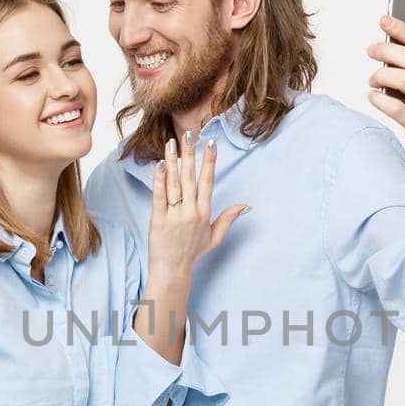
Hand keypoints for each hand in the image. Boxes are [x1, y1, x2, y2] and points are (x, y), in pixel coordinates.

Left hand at [147, 130, 248, 282]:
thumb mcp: (215, 237)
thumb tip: (246, 206)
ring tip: (172, 143)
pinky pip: (159, 196)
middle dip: (191, 154)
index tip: (210, 144)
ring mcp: (174, 216)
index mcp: (204, 213)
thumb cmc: (192, 253)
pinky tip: (159, 164)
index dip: (209, 162)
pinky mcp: (158, 220)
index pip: (208, 182)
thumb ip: (228, 218)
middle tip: (189, 134)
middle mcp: (191, 212)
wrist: (172, 271)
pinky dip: (159, 180)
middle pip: (191, 178)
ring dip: (173, 161)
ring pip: (175, 184)